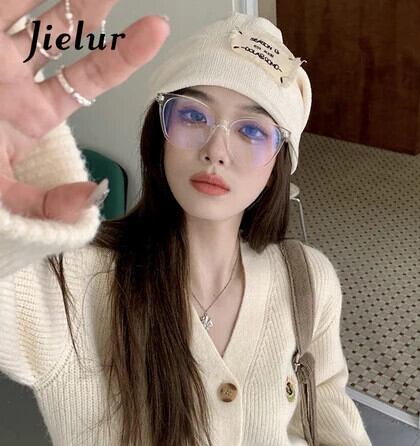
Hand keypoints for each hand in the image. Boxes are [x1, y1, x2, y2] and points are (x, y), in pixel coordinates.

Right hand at [0, 1, 169, 221]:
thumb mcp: (5, 199)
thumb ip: (47, 203)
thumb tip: (94, 198)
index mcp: (33, 112)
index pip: (89, 76)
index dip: (124, 53)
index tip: (156, 30)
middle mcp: (14, 77)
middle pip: (63, 31)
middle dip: (91, 6)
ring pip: (31, 9)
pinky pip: (1, 8)